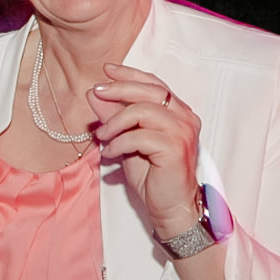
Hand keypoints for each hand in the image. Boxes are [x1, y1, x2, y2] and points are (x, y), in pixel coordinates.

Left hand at [88, 63, 202, 235]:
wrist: (169, 208)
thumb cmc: (153, 176)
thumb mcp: (127, 140)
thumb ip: (114, 116)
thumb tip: (94, 94)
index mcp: (179, 112)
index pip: (154, 83)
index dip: (130, 75)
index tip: (106, 71)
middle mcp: (185, 118)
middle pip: (150, 91)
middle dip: (119, 89)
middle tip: (96, 92)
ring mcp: (182, 132)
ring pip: (142, 111)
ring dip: (115, 122)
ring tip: (101, 136)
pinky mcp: (174, 148)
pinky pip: (139, 136)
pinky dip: (118, 142)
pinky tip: (109, 152)